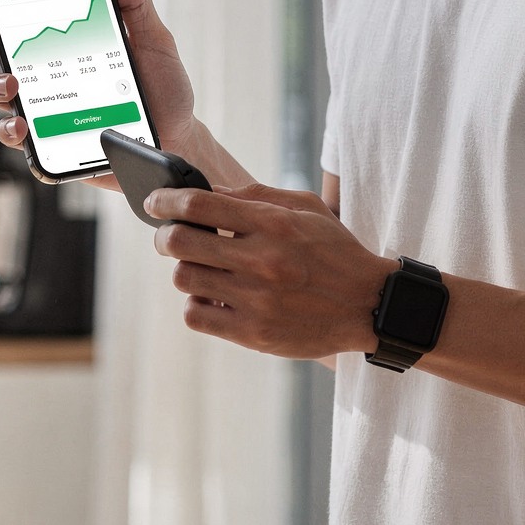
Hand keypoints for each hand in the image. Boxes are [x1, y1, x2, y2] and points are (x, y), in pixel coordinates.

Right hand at [0, 0, 196, 158]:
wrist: (177, 139)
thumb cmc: (161, 88)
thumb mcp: (153, 40)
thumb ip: (135, 3)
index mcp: (58, 37)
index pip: (11, 10)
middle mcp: (40, 69)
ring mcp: (39, 106)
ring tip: (13, 84)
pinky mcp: (46, 142)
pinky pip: (16, 138)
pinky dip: (11, 131)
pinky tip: (21, 125)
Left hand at [146, 183, 395, 358]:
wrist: (369, 305)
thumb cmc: (335, 251)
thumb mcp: (305, 209)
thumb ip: (255, 195)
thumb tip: (206, 191)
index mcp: (273, 223)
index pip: (199, 204)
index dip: (165, 200)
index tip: (155, 202)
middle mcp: (262, 260)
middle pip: (180, 242)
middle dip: (165, 236)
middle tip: (171, 238)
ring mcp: (256, 300)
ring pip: (184, 279)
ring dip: (187, 271)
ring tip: (205, 270)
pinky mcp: (254, 334)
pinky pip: (196, 316)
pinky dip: (198, 305)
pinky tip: (216, 298)